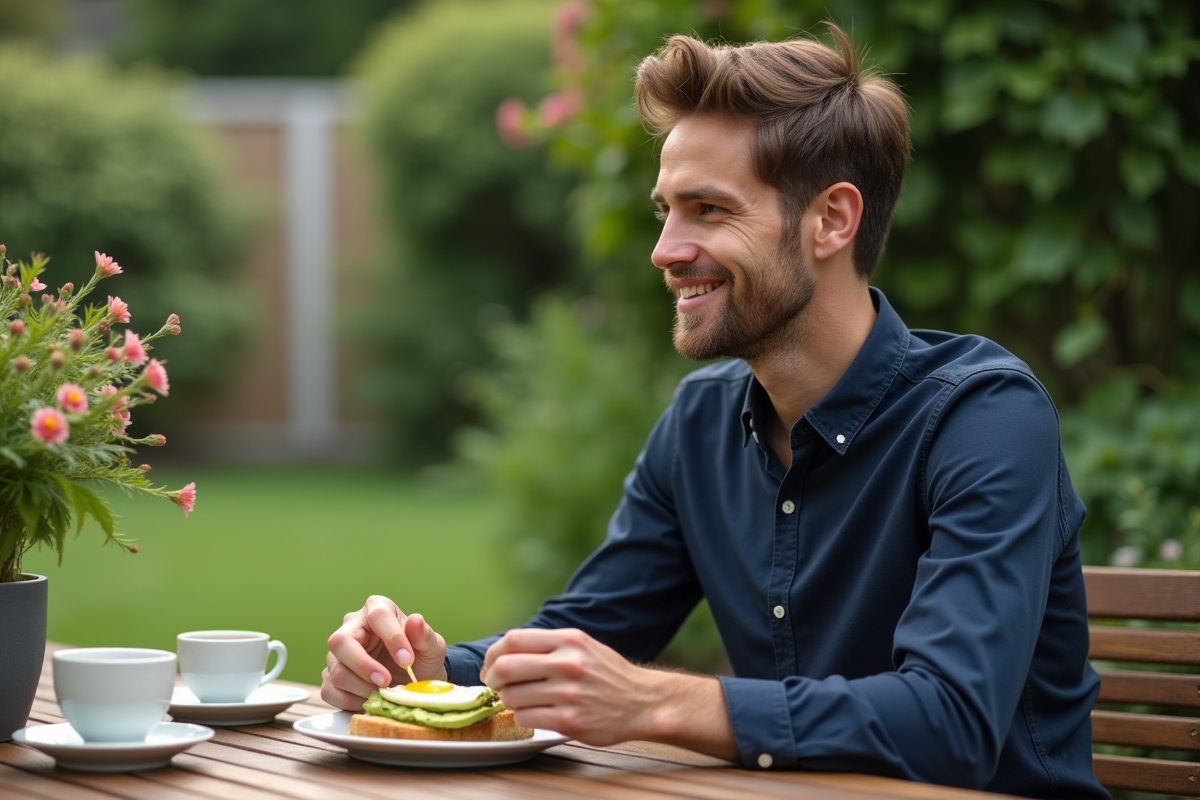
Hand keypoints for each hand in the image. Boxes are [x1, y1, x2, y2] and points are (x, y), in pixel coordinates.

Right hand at [322, 595, 446, 710]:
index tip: (407, 661)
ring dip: (361, 688)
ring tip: (384, 693)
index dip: (392, 638)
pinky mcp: (330, 678)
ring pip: (336, 670)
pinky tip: (370, 702)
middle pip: (340, 641)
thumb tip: (415, 620)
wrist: (414, 683)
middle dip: (364, 665)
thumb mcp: (431, 646)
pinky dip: (351, 702)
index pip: (378, 617)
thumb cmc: (421, 657)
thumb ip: (424, 635)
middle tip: (386, 681)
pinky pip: (330, 691)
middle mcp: (352, 627)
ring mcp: (338, 654)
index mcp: (377, 609)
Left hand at [480, 628, 662, 745]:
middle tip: (498, 687)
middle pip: (505, 668)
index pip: (513, 640)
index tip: (491, 667)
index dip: (493, 655)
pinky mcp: (569, 720)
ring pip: (512, 697)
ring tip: (524, 701)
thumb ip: (547, 646)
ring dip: (510, 702)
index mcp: (569, 640)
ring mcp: (568, 693)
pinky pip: (525, 718)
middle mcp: (568, 663)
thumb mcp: (582, 646)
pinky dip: (524, 717)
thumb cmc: (608, 675)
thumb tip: (503, 654)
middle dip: (494, 680)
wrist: (643, 702)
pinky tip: (538, 714)